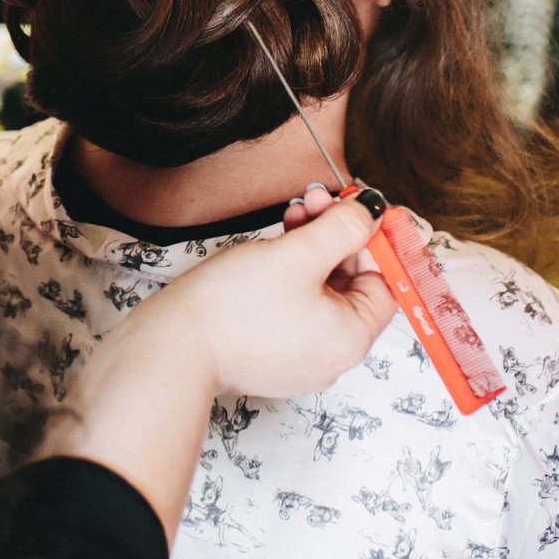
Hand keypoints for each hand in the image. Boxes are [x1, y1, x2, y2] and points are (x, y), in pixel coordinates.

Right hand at [38, 190, 393, 538]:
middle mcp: (332, 355)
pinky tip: (271, 248)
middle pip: (351, 284)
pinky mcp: (269, 354)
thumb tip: (373, 209)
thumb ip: (342, 228)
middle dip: (334, 236)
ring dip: (310, 249)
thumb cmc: (234, 308)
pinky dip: (290, 275)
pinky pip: (294, 308)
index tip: (357, 208)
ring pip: (320, 291)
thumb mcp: (298, 253)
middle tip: (314, 200)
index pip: (384, 282)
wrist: (173, 349)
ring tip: (289, 216)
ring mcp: (299, 358)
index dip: (372, 239)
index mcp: (351, 337)